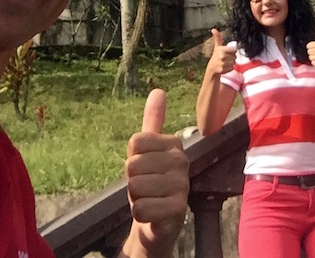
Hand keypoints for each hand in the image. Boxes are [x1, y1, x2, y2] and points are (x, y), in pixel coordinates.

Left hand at [123, 89, 188, 256]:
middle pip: (133, 165)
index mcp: (174, 143)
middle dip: (133, 181)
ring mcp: (182, 185)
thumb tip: (158, 90)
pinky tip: (152, 214)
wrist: (158, 223)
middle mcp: (181, 160)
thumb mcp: (147, 151)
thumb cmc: (150, 182)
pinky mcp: (178, 210)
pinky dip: (140, 214)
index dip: (132, 159)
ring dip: (136, 198)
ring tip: (150, 200)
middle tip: (146, 188)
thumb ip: (152, 121)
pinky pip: (140, 208)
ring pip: (135, 186)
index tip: (145, 168)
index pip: (135, 142)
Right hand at [207, 28, 235, 75]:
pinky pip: (232, 68)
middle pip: (235, 56)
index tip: (228, 52)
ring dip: (231, 63)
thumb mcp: (217, 46)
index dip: (232, 51)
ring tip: (225, 62)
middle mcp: (221, 56)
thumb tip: (213, 29)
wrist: (212, 67)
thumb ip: (217, 38)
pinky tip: (225, 67)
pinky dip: (230, 68)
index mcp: (221, 49)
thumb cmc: (216, 55)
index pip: (234, 49)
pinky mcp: (222, 70)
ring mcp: (222, 63)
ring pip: (234, 62)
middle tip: (226, 58)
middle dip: (232, 57)